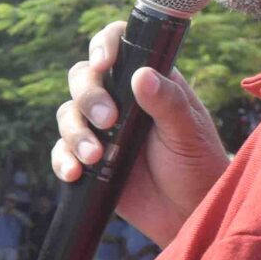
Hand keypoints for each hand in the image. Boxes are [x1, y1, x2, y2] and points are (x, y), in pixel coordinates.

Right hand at [53, 19, 228, 243]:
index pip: (120, 46)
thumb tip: (142, 75)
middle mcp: (120, 100)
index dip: (104, 45)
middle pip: (83, 78)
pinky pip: (62, 151)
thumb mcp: (189, 133)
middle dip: (88, 96)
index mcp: (148, 82)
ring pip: (69, 114)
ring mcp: (101, 130)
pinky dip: (63, 160)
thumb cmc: (198, 167)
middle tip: (108, 121)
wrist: (188, 214)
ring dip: (75, 132)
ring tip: (95, 158)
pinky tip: (74, 173)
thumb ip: (167, 104)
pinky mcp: (88, 160)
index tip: (102, 62)